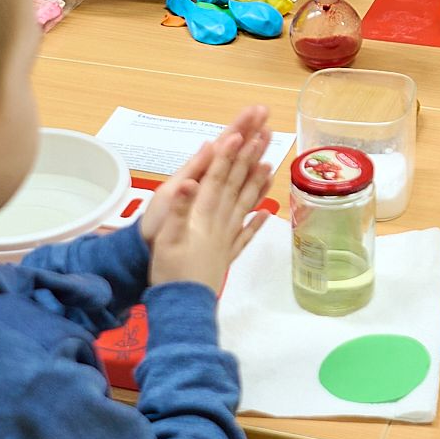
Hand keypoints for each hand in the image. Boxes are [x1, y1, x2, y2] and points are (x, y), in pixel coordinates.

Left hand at [141, 107, 270, 247]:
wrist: (149, 249)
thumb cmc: (157, 222)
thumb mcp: (169, 194)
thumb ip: (192, 171)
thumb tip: (210, 145)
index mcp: (196, 173)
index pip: (222, 143)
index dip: (239, 126)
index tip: (256, 110)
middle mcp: (208, 180)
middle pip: (234, 151)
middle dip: (250, 131)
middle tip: (267, 113)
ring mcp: (215, 196)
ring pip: (242, 170)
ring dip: (256, 153)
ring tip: (269, 136)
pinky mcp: (221, 215)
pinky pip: (245, 196)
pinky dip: (258, 186)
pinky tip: (268, 179)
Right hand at [148, 128, 273, 294]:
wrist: (182, 305)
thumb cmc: (170, 271)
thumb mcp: (168, 238)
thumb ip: (180, 209)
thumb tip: (189, 182)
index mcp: (203, 215)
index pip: (217, 178)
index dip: (228, 155)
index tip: (240, 134)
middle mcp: (220, 222)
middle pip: (236, 185)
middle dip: (249, 159)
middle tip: (264, 136)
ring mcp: (227, 238)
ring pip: (245, 205)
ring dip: (258, 184)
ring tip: (271, 165)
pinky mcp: (228, 254)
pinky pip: (246, 234)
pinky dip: (257, 222)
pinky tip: (268, 212)